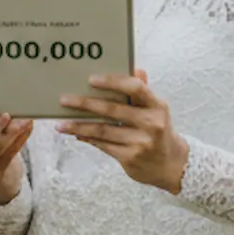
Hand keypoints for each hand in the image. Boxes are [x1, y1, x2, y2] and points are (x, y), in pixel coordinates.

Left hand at [57, 71, 189, 193]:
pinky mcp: (130, 158)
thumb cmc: (159, 131)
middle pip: (112, 110)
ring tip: (61, 123)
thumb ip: (142, 91)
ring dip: (79, 126)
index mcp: (157, 106)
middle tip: (64, 99)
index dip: (112, 82)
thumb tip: (135, 69)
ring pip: (102, 130)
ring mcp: (140, 142)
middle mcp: (151, 123)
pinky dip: (87, 138)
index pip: (135, 88)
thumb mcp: (156, 109)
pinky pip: (103, 145)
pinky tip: (75, 134)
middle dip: (85, 104)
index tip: (91, 79)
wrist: (172, 165)